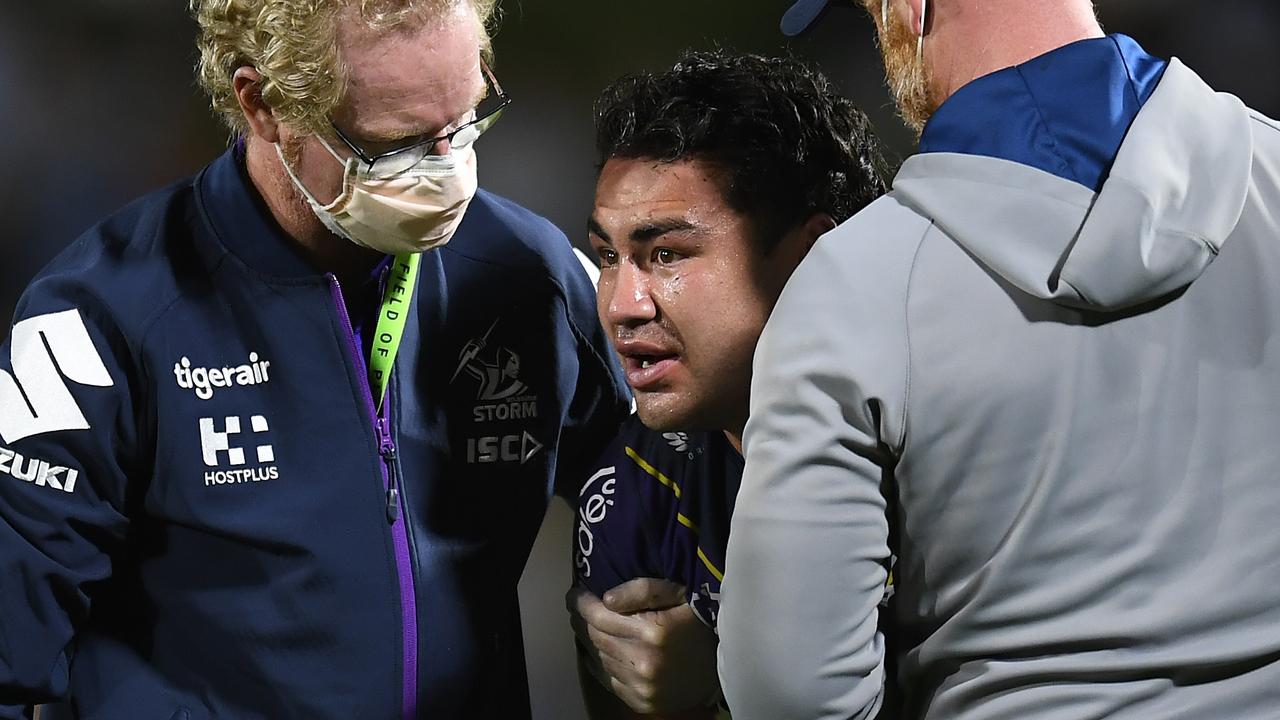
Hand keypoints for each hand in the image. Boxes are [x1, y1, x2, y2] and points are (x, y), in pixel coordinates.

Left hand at [568, 578, 720, 715]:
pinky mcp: (642, 702)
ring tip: (588, 626)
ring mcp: (642, 687)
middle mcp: (644, 662)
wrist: (726, 660)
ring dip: (590, 641)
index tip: (574, 594)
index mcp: (652, 632)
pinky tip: (598, 651)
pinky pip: (608, 680)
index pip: (599, 616)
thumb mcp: (677, 592)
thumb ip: (642, 590)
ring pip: (599, 658)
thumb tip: (606, 599)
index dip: (581, 603)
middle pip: (595, 637)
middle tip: (577, 608)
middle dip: (582, 620)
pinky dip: (599, 664)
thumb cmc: (699, 618)